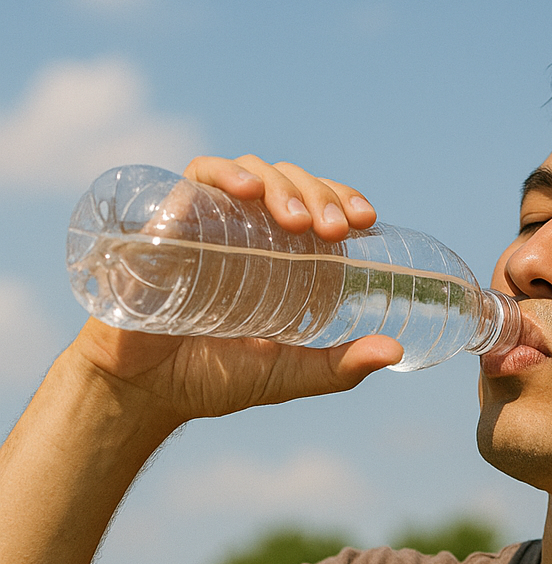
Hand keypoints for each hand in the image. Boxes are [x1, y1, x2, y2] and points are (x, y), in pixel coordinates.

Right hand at [68, 155, 402, 428]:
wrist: (146, 390)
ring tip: (299, 220)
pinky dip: (225, 174)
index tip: (365, 220)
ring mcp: (210, 220)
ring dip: (283, 186)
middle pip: (291, 184)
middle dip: (320, 195)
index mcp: (279, 255)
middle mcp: (247, 230)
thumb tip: (394, 351)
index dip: (343, 200)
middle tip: (335, 229)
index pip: (318, 206)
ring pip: (254, 173)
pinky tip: (247, 190)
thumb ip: (339, 368)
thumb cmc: (213, 379)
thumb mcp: (287, 373)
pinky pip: (199, 176)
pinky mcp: (171, 218)